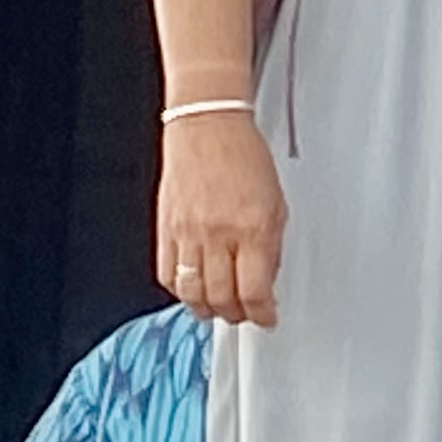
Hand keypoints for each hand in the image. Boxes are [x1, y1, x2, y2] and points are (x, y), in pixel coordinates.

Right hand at [158, 111, 286, 326]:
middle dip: (237, 315)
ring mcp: (188, 233)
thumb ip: (271, 247)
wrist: (207, 125)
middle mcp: (218, 234)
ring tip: (219, 307)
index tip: (267, 316)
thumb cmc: (243, 156)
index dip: (262, 314)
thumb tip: (266, 281)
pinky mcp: (165, 228)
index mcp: (253, 229)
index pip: (255, 292)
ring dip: (208, 308)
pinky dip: (181, 290)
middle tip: (245, 313)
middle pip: (222, 299)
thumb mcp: (276, 204)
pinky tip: (193, 287)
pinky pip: (167, 274)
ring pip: (192, 294)